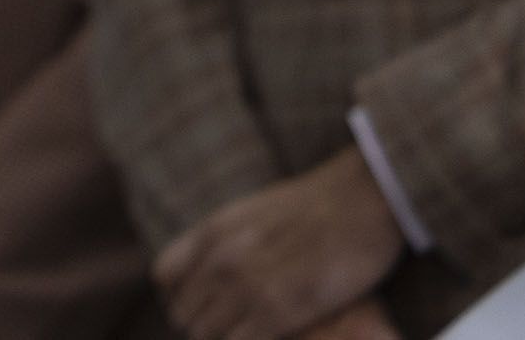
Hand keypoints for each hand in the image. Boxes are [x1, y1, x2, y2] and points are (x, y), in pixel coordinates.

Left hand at [156, 148, 404, 339]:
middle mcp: (220, 259)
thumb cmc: (315, 208)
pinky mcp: (281, 310)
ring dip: (224, 338)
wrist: (360, 199)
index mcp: (211, 232)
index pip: (164, 278)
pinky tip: (269, 337)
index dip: (180, 297)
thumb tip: (210, 266)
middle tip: (234, 327)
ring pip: (206, 335)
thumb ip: (223, 241)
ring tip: (251, 332)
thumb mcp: (250, 215)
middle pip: (183, 314)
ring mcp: (248, 286)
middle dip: (203, 326)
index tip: (205, 306)